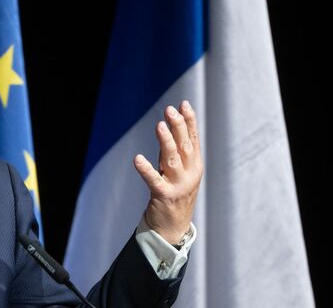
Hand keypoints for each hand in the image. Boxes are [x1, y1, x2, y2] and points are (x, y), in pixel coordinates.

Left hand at [133, 100, 202, 243]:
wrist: (172, 228)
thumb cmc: (174, 195)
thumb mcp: (178, 172)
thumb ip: (174, 153)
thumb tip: (168, 128)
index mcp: (194, 167)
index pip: (193, 140)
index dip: (189, 122)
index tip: (183, 104)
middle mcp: (189, 174)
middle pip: (184, 146)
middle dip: (179, 126)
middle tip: (170, 110)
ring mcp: (178, 185)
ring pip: (172, 159)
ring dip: (167, 141)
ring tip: (160, 126)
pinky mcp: (164, 196)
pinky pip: (154, 180)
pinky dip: (146, 169)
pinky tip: (137, 159)